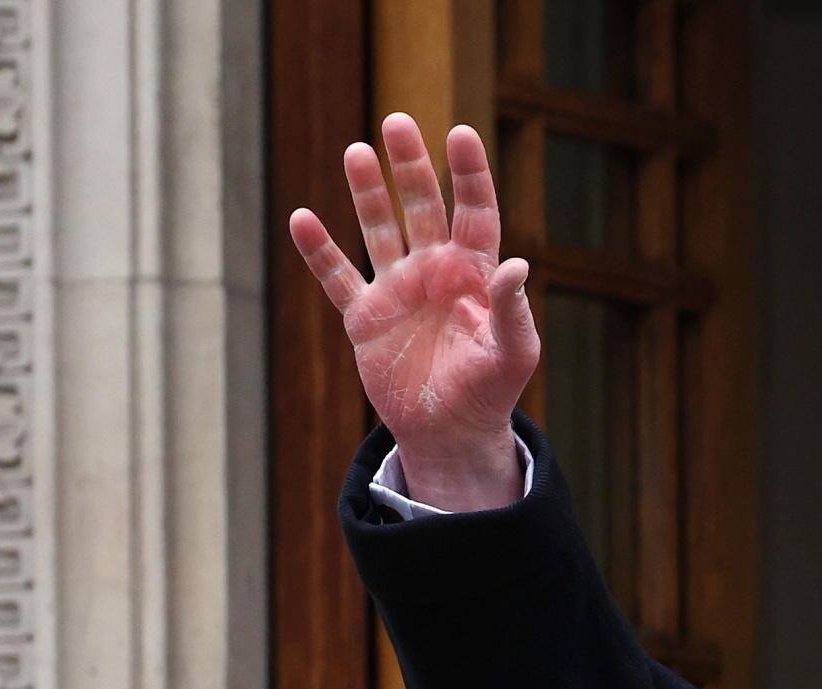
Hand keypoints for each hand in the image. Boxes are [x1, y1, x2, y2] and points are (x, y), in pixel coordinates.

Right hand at [287, 113, 536, 509]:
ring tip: (357, 152)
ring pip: (379, 229)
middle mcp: (435, 271)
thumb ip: (513, 312)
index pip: (475, 213)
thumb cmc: (491, 392)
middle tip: (397, 123)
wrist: (450, 433)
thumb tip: (519, 266)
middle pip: (423, 207)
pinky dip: (319, 251)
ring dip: (368, 193)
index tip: (460, 134)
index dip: (469, 174)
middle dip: (411, 167)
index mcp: (476, 275)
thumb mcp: (513, 355)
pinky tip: (302, 219)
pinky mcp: (365, 317)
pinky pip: (337, 277)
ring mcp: (397, 290)